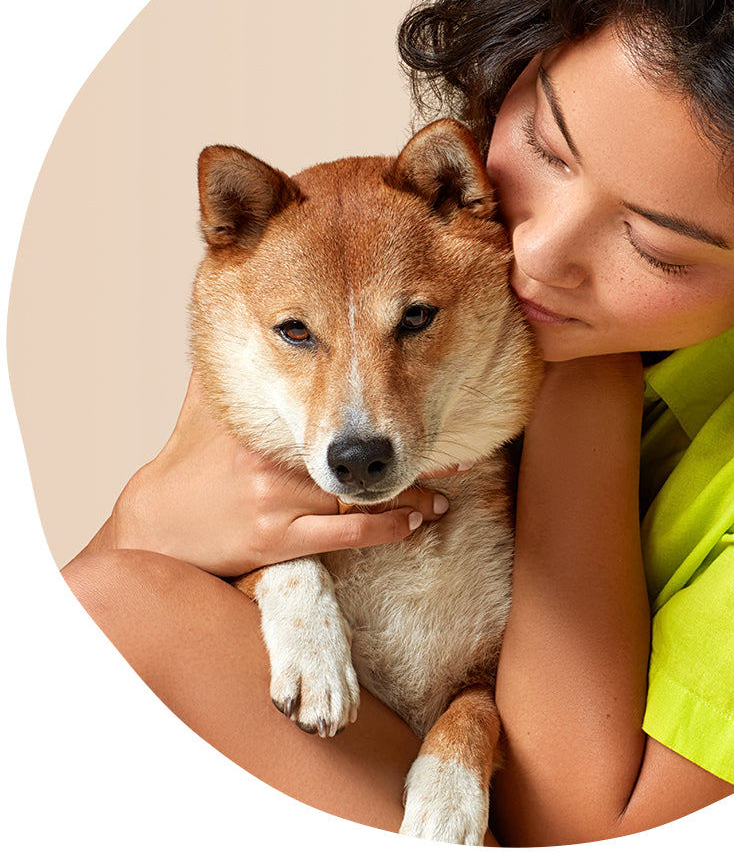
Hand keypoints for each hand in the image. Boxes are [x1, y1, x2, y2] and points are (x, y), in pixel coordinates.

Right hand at [100, 372, 450, 577]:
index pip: (334, 405)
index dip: (379, 401)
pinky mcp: (278, 541)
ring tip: (447, 492)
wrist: (156, 527)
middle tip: (459, 450)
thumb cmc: (188, 462)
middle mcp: (274, 459)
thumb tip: (246, 310)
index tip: (424, 394)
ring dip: (410, 494)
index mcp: (265, 423)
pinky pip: (345, 535)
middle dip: (410, 452)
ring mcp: (278, 502)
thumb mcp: (206, 405)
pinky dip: (386, 528)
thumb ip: (234, 363)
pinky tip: (415, 522)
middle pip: (357, 452)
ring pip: (359, 494)